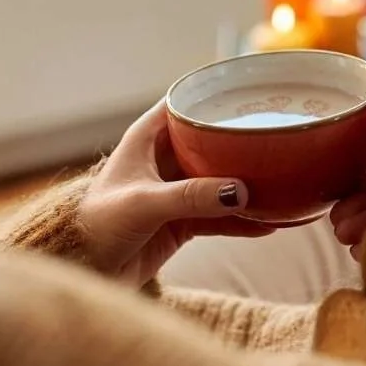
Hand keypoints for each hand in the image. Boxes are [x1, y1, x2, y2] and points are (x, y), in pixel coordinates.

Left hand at [78, 100, 274, 285]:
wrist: (82, 273)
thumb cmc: (95, 227)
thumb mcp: (143, 204)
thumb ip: (190, 196)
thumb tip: (240, 191)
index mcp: (147, 139)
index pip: (184, 104)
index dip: (214, 95)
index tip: (250, 92)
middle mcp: (163, 160)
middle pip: (211, 141)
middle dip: (242, 141)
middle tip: (279, 136)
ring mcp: (175, 191)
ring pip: (220, 180)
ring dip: (248, 184)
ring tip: (284, 183)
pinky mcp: (181, 222)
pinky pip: (220, 217)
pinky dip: (243, 221)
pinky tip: (272, 224)